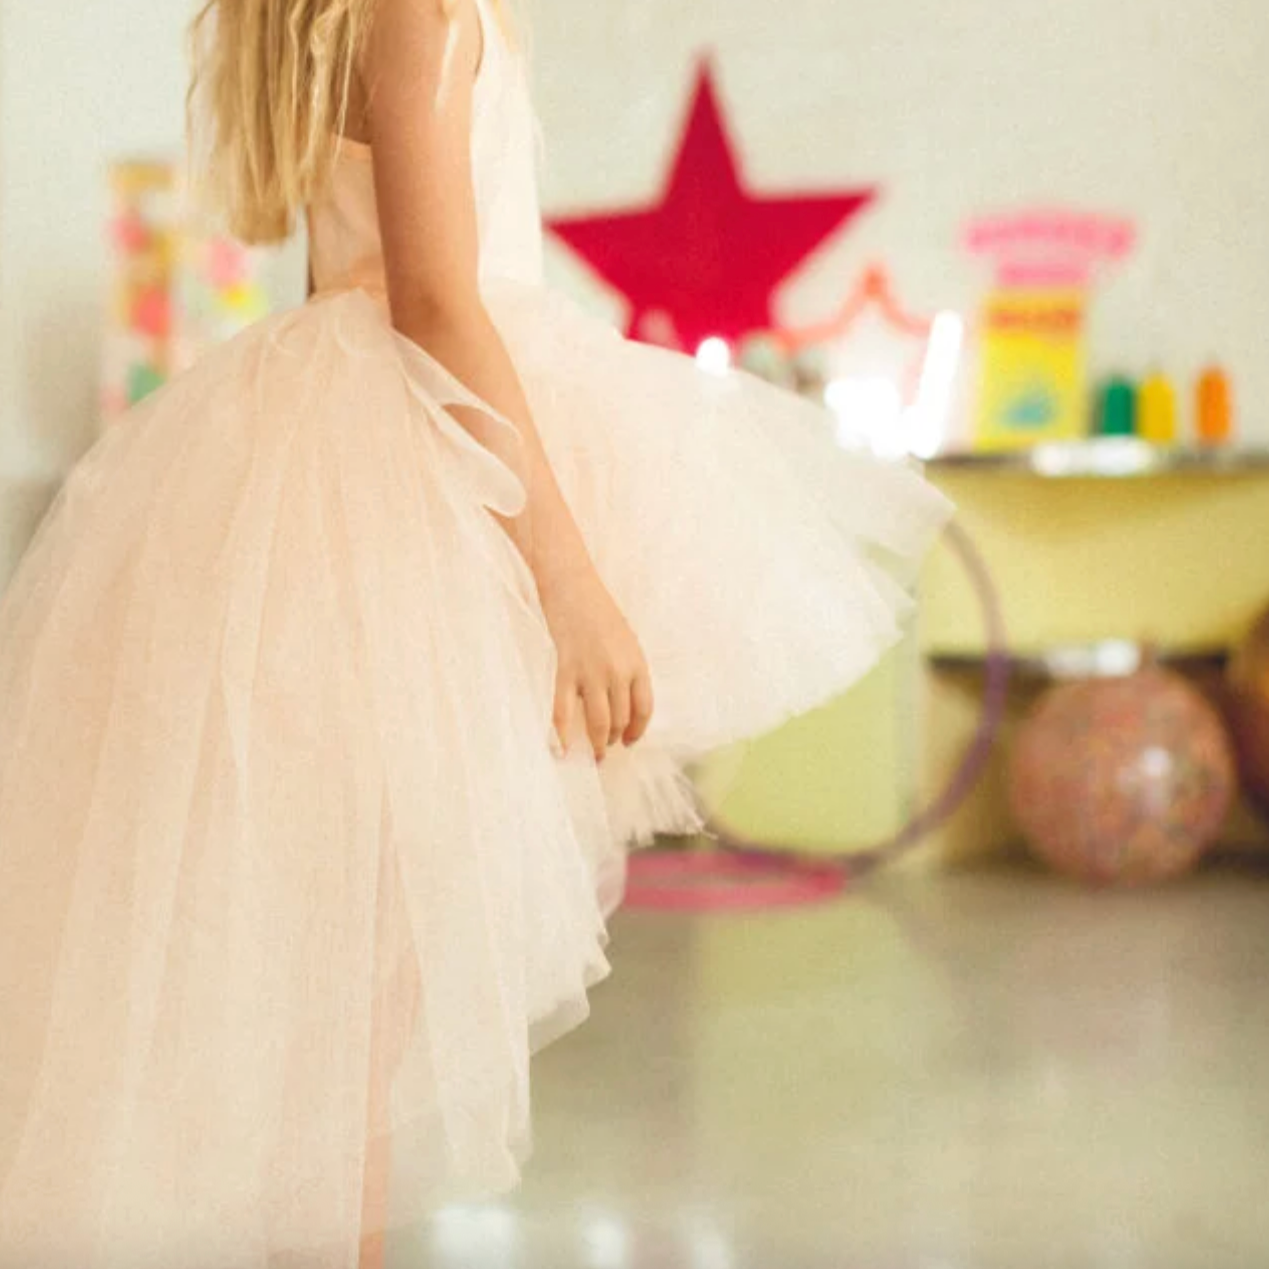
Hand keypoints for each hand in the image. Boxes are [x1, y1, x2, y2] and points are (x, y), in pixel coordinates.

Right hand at [537, 561, 653, 761]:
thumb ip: (627, 669)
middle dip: (615, 737)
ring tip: (595, 753)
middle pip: (620, 717)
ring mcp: (591, 672)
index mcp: (637, 662)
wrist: (572, 586)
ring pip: (598, 721)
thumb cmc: (598, 610)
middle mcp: (618, 671)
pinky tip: (564, 750)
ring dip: (597, 742)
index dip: (638, 730)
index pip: (644, 708)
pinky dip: (563, 734)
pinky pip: (563, 711)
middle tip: (607, 746)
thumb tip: (622, 701)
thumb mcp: (625, 639)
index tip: (630, 740)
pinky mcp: (565, 670)